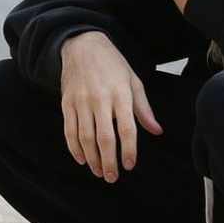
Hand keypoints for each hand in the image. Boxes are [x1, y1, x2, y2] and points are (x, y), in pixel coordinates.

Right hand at [60, 31, 162, 182]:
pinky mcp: (66, 103)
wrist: (83, 45)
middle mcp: (100, 99)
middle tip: (113, 177)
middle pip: (105, 138)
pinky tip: (82, 159)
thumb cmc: (113, 65)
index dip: (129, 149)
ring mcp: (81, 101)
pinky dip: (74, 148)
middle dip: (109, 161)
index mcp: (121, 94)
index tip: (130, 165)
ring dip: (92, 158)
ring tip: (99, 172)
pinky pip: (69, 130)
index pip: (127, 128)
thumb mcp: (134, 81)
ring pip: (85, 137)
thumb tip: (156, 131)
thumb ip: (143, 109)